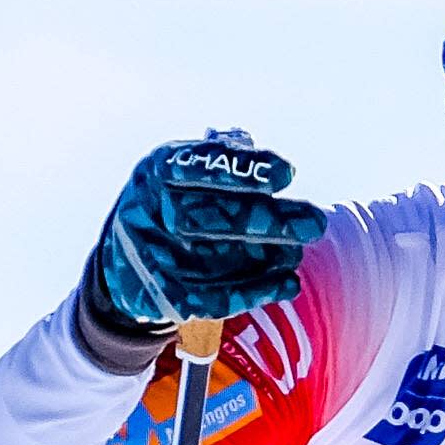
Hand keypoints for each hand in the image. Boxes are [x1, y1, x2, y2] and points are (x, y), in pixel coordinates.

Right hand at [90, 131, 324, 335]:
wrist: (129, 260)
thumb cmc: (173, 199)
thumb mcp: (187, 170)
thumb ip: (220, 157)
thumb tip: (252, 147)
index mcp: (157, 170)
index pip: (197, 165)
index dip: (241, 169)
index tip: (286, 173)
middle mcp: (152, 210)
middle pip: (212, 216)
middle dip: (267, 219)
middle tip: (315, 223)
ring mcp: (156, 256)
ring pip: (214, 257)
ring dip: (266, 255)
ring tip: (300, 253)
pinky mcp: (165, 295)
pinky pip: (211, 297)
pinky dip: (253, 292)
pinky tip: (288, 284)